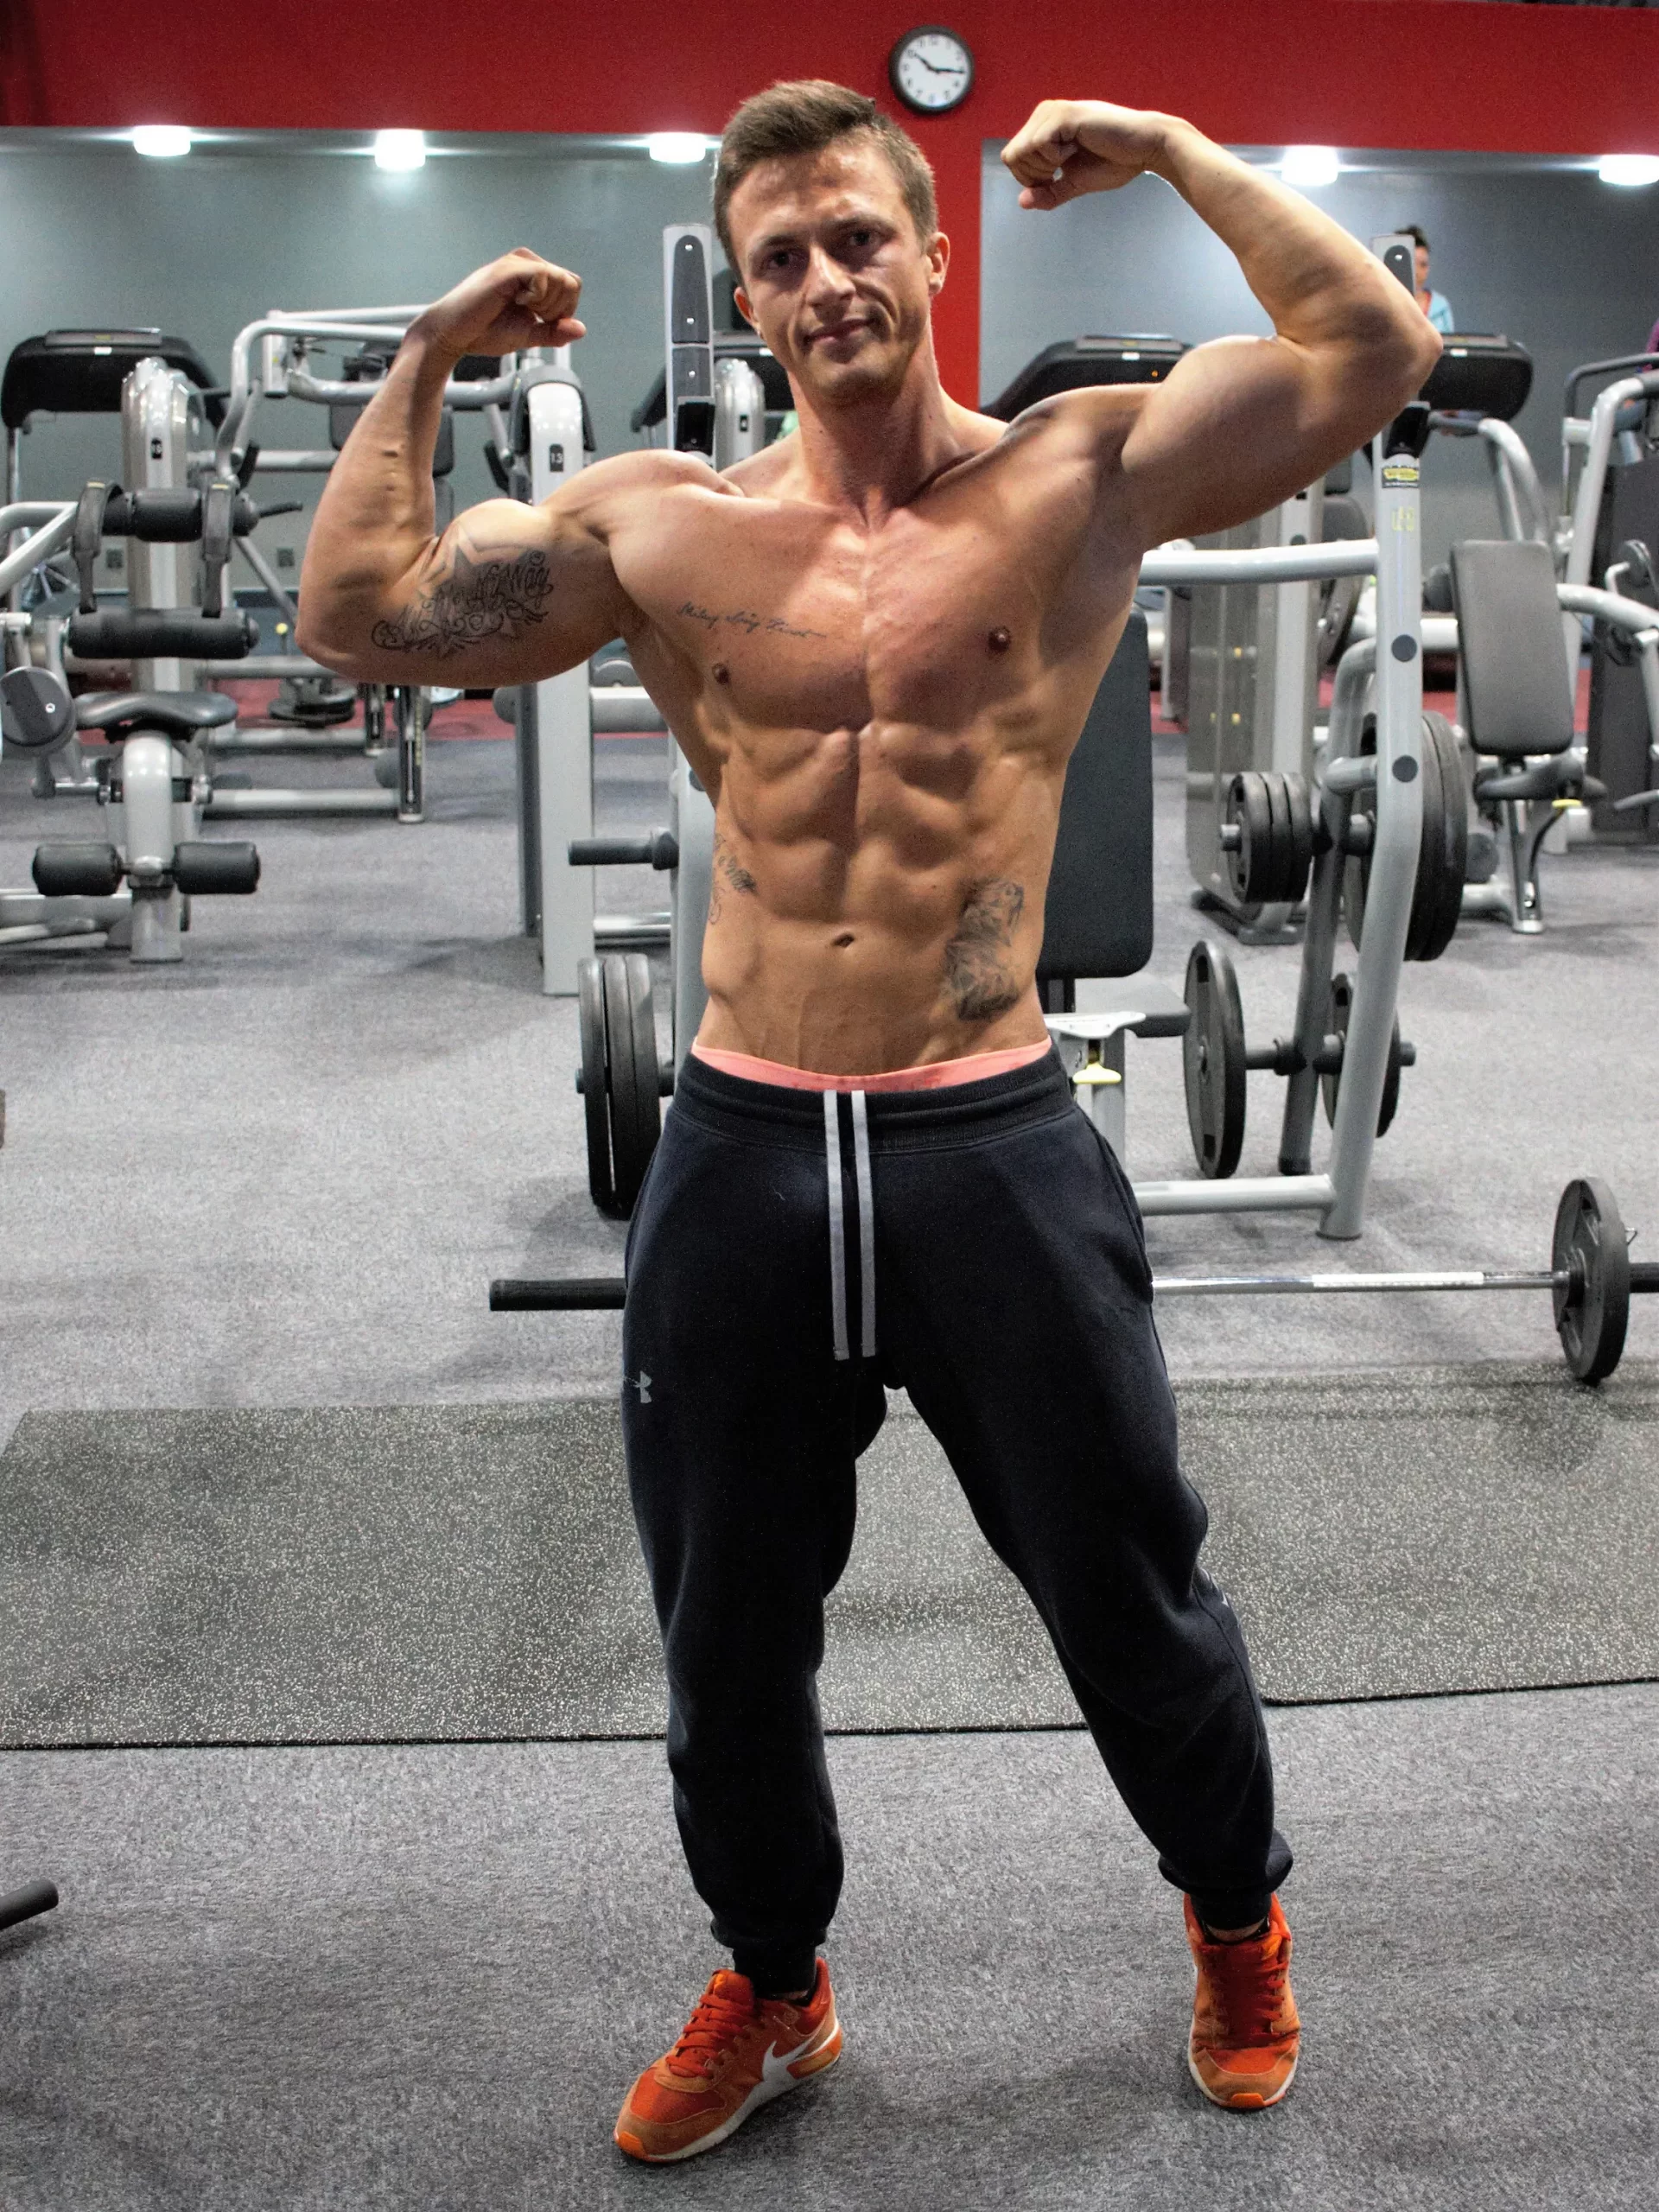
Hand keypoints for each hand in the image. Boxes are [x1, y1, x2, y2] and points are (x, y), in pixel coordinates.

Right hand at [407, 248, 586, 364]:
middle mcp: (527, 263)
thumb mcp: (529, 336)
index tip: (539, 322)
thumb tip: (580, 329)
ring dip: (547, 305)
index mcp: (533, 276)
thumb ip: (555, 333)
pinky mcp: (509, 268)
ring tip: (519, 309)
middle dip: (557, 310)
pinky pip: (544, 277)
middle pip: (571, 283)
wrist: (454, 333)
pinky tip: (516, 303)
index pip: (571, 287)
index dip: (564, 311)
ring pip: (562, 279)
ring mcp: (517, 263)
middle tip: (528, 316)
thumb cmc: (484, 331)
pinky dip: (537, 298)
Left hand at [1001, 101, 1173, 208]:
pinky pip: (1039, 144)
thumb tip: (1022, 202)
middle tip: (1067, 166)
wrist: (1144, 148)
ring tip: (1074, 154)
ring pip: (1021, 151)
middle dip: (1036, 175)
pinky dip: (1056, 157)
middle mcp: (1044, 114)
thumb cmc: (1114, 162)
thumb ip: (1049, 193)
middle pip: (1012, 157)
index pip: (1013, 159)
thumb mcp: (1074, 183)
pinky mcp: (1063, 114)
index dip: (1031, 179)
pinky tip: (1078, 147)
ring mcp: (1052, 111)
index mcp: (1044, 127)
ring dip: (1047, 165)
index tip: (1058, 177)